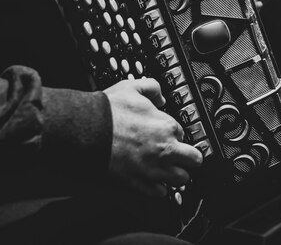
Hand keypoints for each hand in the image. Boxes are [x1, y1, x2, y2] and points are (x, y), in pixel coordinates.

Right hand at [104, 78, 202, 196]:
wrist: (87, 132)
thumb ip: (151, 88)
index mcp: (167, 126)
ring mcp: (154, 169)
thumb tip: (160, 97)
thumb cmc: (107, 112)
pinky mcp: (141, 185)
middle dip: (187, 157)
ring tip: (165, 170)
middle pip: (194, 160)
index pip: (183, 134)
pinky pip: (160, 193)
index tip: (167, 136)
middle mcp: (166, 150)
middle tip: (178, 156)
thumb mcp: (132, 87)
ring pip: (182, 179)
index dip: (174, 135)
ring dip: (175, 174)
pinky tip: (150, 180)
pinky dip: (158, 188)